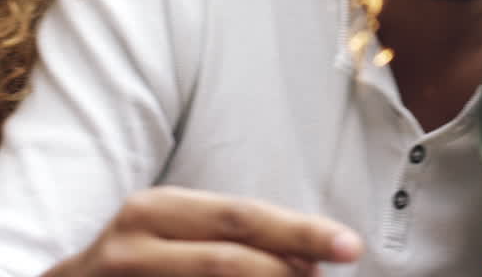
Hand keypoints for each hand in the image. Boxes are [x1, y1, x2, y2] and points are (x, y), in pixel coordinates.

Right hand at [44, 186, 362, 275]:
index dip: (299, 231)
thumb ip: (231, 242)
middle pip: (227, 255)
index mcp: (157, 211)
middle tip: (334, 270)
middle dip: (288, 266)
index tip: (349, 247)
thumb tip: (307, 264)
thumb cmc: (133, 263)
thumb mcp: (172, 237)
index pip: (242, 217)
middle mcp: (134, 242)